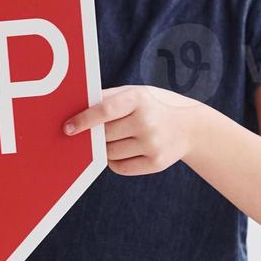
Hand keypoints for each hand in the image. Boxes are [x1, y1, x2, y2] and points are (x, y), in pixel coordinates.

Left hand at [63, 85, 202, 175]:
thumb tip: (75, 110)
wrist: (192, 127)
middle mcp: (147, 122)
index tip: (67, 128)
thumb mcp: (137, 93)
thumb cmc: (154, 106)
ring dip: (105, 149)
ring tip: (119, 138)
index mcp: (139, 99)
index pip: (104, 110)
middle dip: (96, 136)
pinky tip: (124, 150)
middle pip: (104, 135)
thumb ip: (108, 99)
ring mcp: (153, 144)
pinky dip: (115, 161)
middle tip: (97, 133)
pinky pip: (120, 167)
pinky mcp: (156, 163)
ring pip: (109, 153)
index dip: (83, 120)